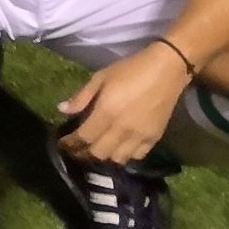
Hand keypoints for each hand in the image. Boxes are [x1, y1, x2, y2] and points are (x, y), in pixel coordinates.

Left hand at [57, 43, 190, 164]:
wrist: (166, 70)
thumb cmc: (130, 70)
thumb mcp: (100, 77)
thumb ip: (81, 97)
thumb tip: (62, 110)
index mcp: (106, 112)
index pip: (84, 137)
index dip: (70, 143)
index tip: (63, 143)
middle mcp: (122, 129)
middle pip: (98, 153)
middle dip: (84, 153)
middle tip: (77, 148)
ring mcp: (140, 136)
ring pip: (117, 159)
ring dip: (105, 157)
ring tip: (98, 149)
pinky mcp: (155, 138)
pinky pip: (137, 156)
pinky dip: (125, 156)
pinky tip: (119, 148)